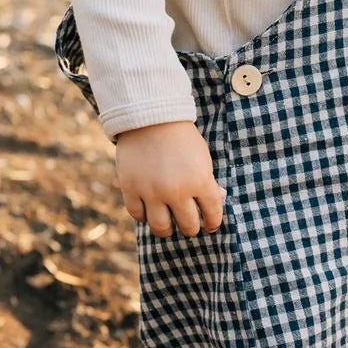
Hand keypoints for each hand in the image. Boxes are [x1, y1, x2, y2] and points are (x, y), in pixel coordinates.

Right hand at [115, 121, 224, 237]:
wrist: (150, 117)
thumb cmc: (182, 138)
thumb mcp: (203, 158)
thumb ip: (208, 183)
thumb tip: (217, 202)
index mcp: (199, 181)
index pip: (212, 214)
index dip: (213, 222)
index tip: (211, 225)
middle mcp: (176, 191)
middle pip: (188, 225)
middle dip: (191, 227)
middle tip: (189, 225)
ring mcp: (151, 191)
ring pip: (161, 227)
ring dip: (167, 229)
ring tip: (168, 226)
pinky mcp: (131, 188)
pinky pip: (137, 215)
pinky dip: (144, 215)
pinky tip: (149, 210)